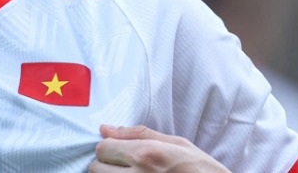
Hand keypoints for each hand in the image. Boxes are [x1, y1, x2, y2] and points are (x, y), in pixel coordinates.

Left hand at [91, 125, 228, 171]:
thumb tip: (106, 129)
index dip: (109, 148)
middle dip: (106, 165)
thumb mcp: (178, 144)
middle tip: (124, 166)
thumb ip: (138, 134)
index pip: (103, 148)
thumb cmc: (201, 170)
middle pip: (96, 168)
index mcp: (146, 155)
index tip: (119, 151)